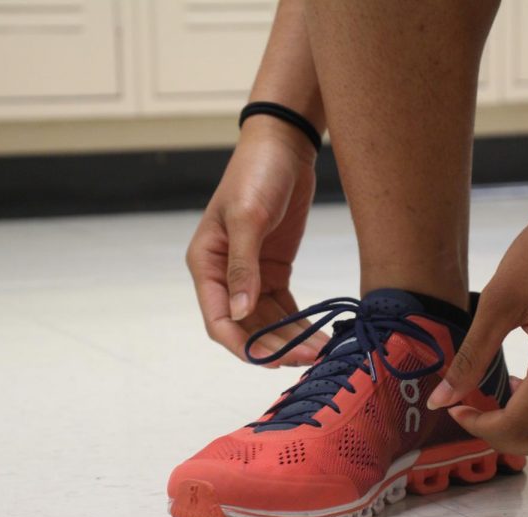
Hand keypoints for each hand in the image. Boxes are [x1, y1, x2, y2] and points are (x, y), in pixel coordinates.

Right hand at [186, 118, 328, 366]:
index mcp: (206, 263)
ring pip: (267, 322)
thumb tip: (239, 311)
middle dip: (275, 346)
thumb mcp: (247, 217)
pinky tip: (318, 335)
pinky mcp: (273, 270)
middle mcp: (224, 275)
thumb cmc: (256, 173)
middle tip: (308, 358)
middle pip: (246, 327)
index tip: (271, 360)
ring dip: (290, 339)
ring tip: (321, 351)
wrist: (283, 145)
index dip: (242, 345)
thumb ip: (242, 267)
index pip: (217, 319)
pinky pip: (283, 308)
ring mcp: (250, 274)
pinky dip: (298, 323)